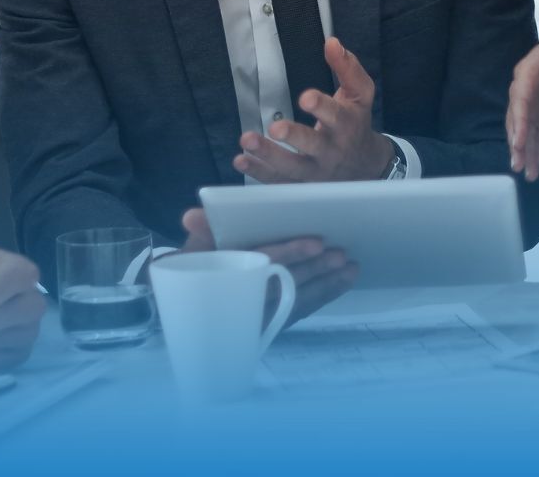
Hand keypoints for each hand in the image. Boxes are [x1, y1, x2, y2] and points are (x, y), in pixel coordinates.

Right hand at [180, 207, 357, 324]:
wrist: (188, 312)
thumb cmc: (193, 271)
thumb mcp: (192, 251)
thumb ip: (203, 232)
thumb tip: (192, 214)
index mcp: (226, 277)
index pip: (262, 264)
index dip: (290, 253)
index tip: (316, 243)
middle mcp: (244, 302)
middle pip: (287, 284)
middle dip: (316, 270)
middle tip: (341, 255)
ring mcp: (259, 317)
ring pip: (298, 301)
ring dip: (326, 285)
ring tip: (351, 269)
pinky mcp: (272, 324)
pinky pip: (301, 311)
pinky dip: (323, 296)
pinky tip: (342, 283)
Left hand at [235, 37, 393, 182]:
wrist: (367, 167)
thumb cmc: (356, 124)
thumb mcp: (360, 94)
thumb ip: (347, 68)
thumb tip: (331, 42)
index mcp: (346, 125)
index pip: (335, 116)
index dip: (321, 107)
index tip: (305, 97)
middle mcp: (331, 151)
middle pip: (312, 146)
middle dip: (294, 137)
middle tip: (275, 128)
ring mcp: (316, 173)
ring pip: (292, 168)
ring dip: (268, 156)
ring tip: (246, 140)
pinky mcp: (302, 186)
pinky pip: (279, 182)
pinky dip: (259, 173)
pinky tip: (241, 160)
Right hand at [507, 1, 538, 180]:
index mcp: (527, 74)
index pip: (520, 101)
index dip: (519, 123)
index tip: (519, 144)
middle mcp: (523, 90)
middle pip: (517, 120)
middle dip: (518, 145)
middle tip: (520, 167)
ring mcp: (531, 103)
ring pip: (526, 131)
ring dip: (529, 153)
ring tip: (533, 176)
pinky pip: (538, 133)